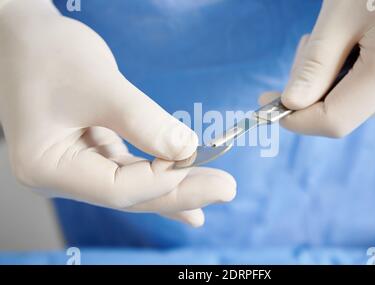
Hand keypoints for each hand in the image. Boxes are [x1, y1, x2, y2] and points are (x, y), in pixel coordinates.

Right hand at [0, 0, 235, 225]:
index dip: (164, 180)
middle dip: (180, 191)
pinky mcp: (89, 153)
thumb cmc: (49, 54)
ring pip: (134, 186)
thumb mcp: (100, 85)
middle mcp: (59, 175)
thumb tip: (187, 150)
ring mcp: (74, 166)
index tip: (201, 162)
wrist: (26, 36)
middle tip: (226, 189)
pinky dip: (159, 176)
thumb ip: (143, 121)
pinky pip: (130, 171)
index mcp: (48, 166)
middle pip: (130, 195)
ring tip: (216, 191)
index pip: (117, 188)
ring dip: (176, 186)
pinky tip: (186, 188)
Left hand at [260, 0, 374, 137]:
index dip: (296, 119)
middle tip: (305, 49)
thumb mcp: (339, 15)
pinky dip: (349, 73)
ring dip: (329, 80)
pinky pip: (371, 88)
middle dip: (311, 91)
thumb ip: (315, 65)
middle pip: (344, 112)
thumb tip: (290, 104)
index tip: (267, 101)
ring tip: (334, 36)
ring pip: (355, 102)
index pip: (335, 121)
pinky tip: (352, 41)